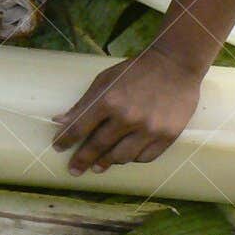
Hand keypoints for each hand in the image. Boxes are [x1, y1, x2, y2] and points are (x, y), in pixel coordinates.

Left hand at [52, 45, 204, 175]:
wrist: (176, 64)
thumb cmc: (136, 70)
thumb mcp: (106, 79)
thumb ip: (84, 103)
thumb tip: (60, 122)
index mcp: (109, 100)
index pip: (80, 128)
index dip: (66, 140)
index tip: (58, 148)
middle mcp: (128, 117)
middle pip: (98, 146)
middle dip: (82, 160)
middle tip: (74, 170)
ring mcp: (149, 129)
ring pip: (121, 157)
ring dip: (107, 162)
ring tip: (99, 165)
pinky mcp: (167, 136)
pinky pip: (144, 157)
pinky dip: (132, 159)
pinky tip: (125, 157)